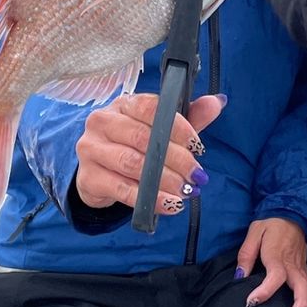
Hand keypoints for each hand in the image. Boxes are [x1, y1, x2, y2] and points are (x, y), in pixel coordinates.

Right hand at [74, 92, 224, 214]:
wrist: (99, 173)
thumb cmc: (134, 145)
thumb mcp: (162, 129)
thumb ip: (189, 117)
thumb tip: (217, 102)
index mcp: (124, 104)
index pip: (151, 108)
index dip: (178, 127)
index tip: (199, 146)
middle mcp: (102, 122)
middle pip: (143, 138)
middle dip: (176, 159)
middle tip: (197, 175)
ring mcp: (91, 149)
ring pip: (133, 164)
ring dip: (165, 180)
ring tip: (186, 190)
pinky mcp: (88, 177)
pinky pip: (123, 189)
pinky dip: (150, 199)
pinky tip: (170, 204)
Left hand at [234, 217, 306, 306]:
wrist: (291, 214)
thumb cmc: (271, 225)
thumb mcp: (254, 232)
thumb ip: (246, 254)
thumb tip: (239, 276)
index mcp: (278, 255)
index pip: (276, 275)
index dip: (265, 290)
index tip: (252, 302)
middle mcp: (294, 265)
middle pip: (302, 287)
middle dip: (301, 306)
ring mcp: (303, 270)